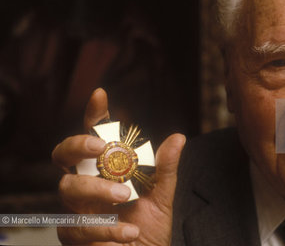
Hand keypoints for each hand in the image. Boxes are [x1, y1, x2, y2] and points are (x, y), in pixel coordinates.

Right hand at [52, 88, 185, 244]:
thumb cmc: (149, 227)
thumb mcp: (162, 196)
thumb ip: (165, 168)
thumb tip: (178, 137)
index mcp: (106, 170)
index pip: (95, 136)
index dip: (94, 115)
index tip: (100, 95)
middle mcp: (86, 184)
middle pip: (64, 154)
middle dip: (78, 145)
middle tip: (100, 147)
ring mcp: (76, 208)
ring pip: (68, 187)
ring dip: (97, 190)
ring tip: (125, 197)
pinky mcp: (73, 235)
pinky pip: (77, 226)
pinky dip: (106, 228)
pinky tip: (128, 232)